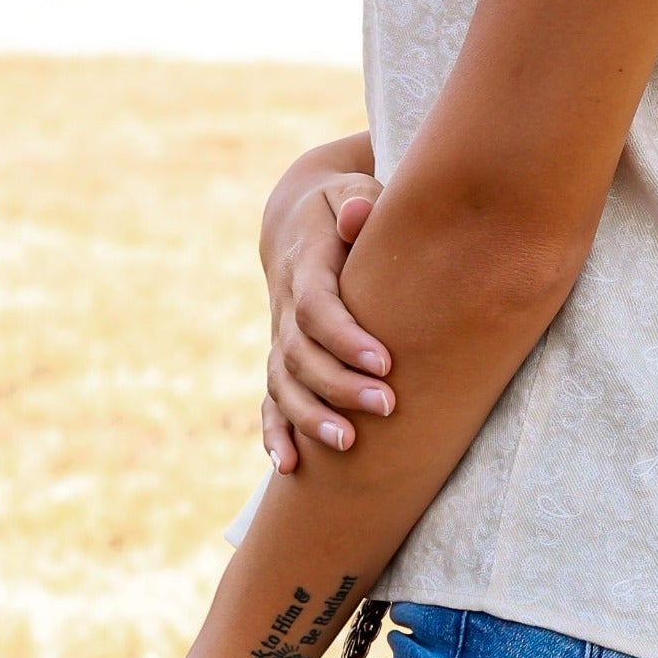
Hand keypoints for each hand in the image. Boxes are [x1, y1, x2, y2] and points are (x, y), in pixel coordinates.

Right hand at [262, 167, 393, 468]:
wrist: (300, 217)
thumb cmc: (345, 205)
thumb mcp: (351, 190)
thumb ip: (359, 201)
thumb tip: (358, 216)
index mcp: (305, 264)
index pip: (317, 307)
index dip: (345, 338)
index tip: (385, 363)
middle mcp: (285, 305)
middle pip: (300, 354)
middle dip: (339, 384)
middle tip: (387, 407)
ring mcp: (279, 334)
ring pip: (282, 383)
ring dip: (310, 416)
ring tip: (347, 444)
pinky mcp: (281, 356)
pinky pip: (270, 398)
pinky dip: (275, 432)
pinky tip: (289, 467)